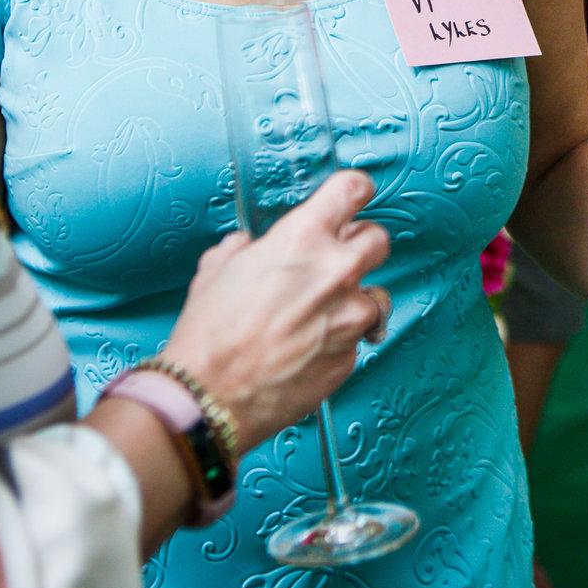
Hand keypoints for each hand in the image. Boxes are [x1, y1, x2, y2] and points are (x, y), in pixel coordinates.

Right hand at [160, 169, 391, 447]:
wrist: (209, 397)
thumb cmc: (209, 336)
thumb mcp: (215, 272)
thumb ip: (241, 250)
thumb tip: (246, 248)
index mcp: (302, 238)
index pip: (353, 190)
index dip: (355, 191)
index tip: (354, 197)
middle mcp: (335, 272)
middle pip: (379, 239)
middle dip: (361, 245)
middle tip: (339, 257)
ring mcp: (348, 317)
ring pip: (376, 295)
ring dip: (354, 299)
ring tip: (322, 313)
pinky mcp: (349, 357)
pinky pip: (356, 339)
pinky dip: (339, 340)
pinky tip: (309, 348)